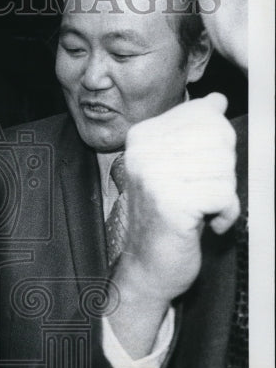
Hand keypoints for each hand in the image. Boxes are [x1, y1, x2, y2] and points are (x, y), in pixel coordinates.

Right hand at [108, 93, 237, 357]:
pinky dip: (225, 215)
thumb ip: (195, 131)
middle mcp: (143, 153)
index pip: (206, 116)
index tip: (195, 172)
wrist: (148, 267)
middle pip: (219, 138)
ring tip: (199, 211)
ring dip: (223, 195)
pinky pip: (224, 195)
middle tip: (198, 194)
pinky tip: (205, 224)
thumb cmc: (167, 218)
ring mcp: (153, 178)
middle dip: (222, 171)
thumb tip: (215, 100)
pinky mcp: (170, 204)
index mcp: (143, 137)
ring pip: (225, 167)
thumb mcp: (179, 166)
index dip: (215, 147)